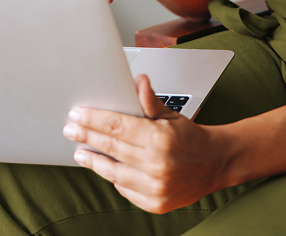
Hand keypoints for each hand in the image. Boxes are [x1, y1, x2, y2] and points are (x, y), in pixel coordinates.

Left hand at [64, 74, 226, 212]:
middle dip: (86, 136)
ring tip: (80, 153)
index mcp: (159, 138)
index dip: (92, 119)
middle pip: (111, 147)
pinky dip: (114, 178)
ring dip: (93, 161)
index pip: (116, 126)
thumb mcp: (170, 115)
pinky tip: (105, 168)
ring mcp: (156, 187)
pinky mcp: (155, 203)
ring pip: (113, 172)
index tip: (76, 115)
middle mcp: (157, 164)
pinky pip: (125, 189)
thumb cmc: (190, 137)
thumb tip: (138, 81)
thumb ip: (149, 100)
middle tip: (70, 130)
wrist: (215, 164)